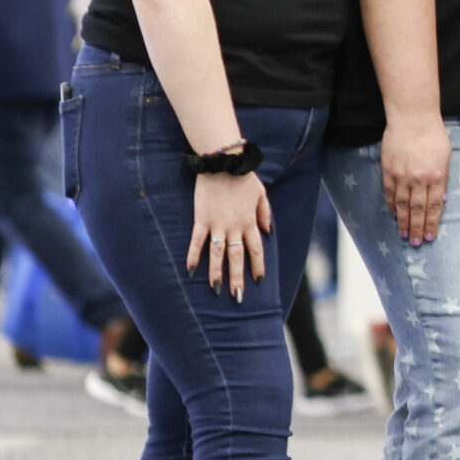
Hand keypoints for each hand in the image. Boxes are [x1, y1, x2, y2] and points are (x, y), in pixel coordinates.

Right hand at [185, 170, 270, 297]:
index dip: (257, 265)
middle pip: (237, 257)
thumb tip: (268, 232)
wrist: (224, 163)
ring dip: (216, 272)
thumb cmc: (244, 177)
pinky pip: (197, 241)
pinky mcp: (201, 220)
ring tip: (216, 289)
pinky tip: (191, 271)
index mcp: (250, 221)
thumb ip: (265, 213)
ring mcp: (217, 224)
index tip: (258, 281)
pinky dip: (194, 256)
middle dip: (237, 277)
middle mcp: (235, 226)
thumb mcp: (261, 193)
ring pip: (217, 253)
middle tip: (237, 297)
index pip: (255, 249)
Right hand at [382, 115, 452, 244]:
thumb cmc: (433, 135)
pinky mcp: (389, 171)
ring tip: (405, 235)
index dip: (432, 223)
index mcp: (437, 176)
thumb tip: (440, 199)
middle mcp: (420, 179)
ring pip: (402, 205)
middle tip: (417, 243)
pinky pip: (389, 194)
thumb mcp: (446, 156)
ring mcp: (402, 176)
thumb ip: (443, 178)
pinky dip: (391, 207)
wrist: (413, 118)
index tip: (431, 236)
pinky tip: (393, 217)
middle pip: (418, 210)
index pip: (435, 206)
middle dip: (418, 228)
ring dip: (403, 222)